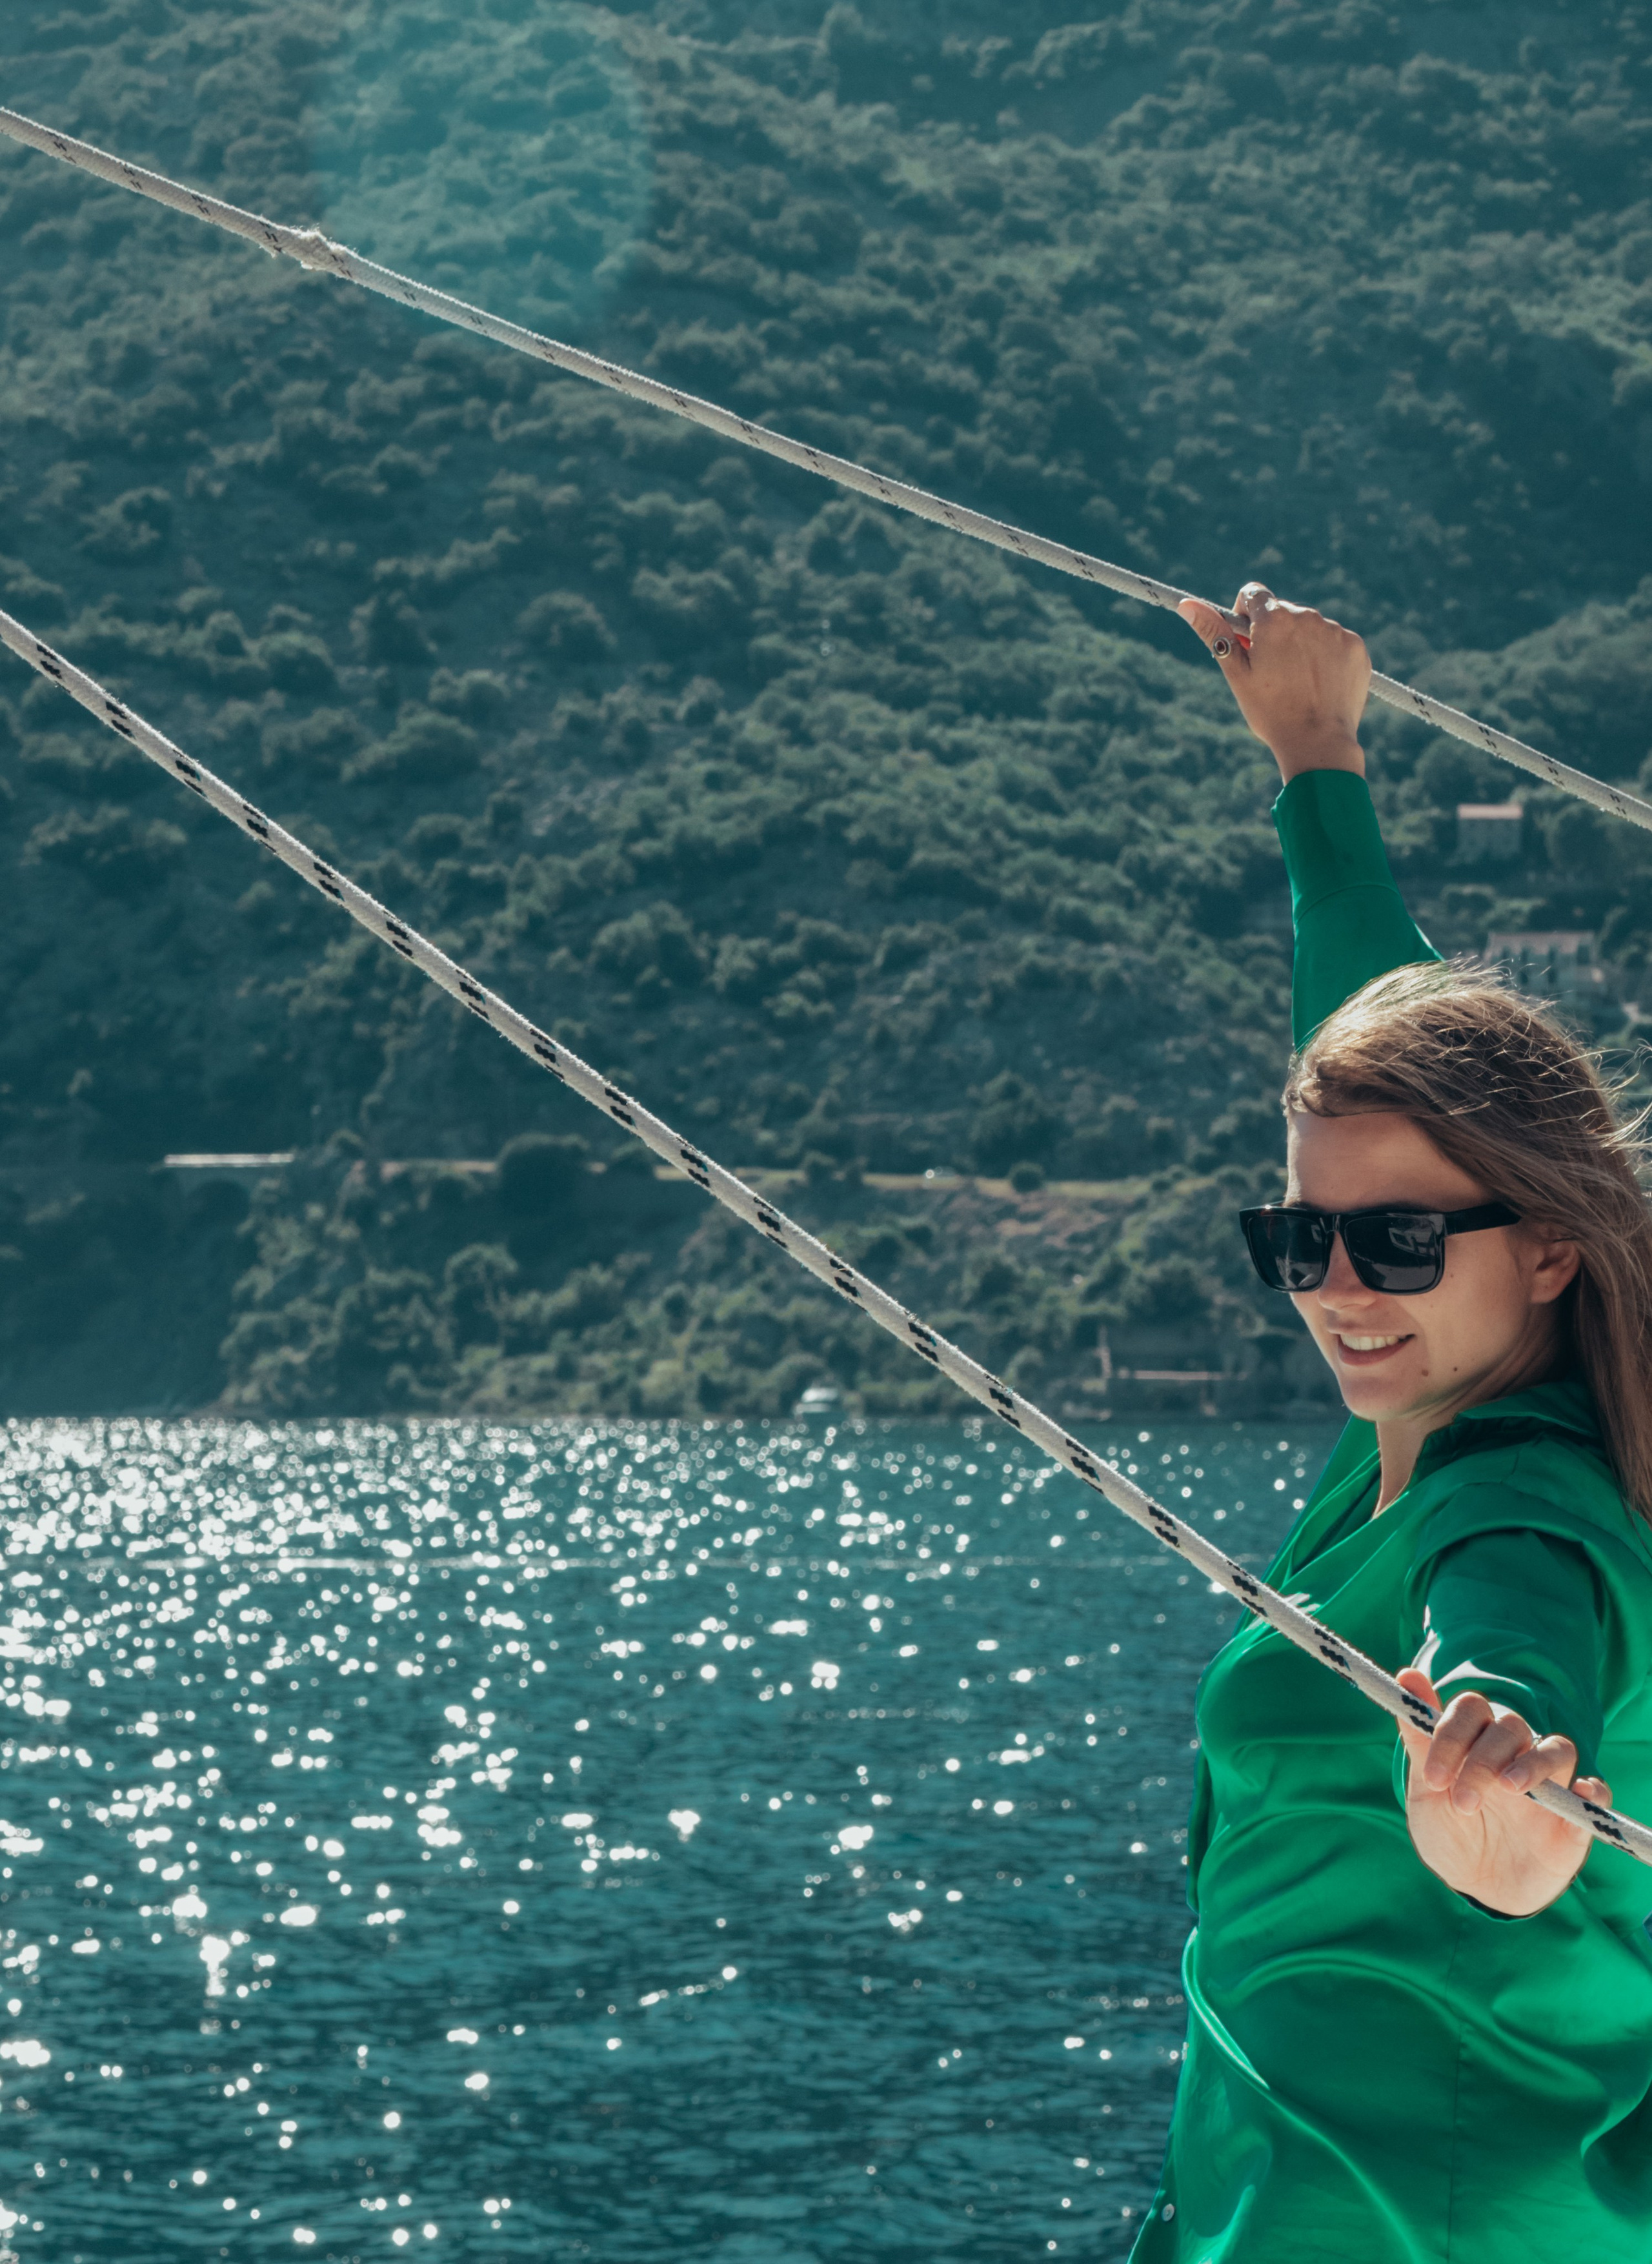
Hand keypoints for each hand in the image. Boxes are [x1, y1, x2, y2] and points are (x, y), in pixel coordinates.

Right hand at [1178, 582, 1370, 781]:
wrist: (1319, 744)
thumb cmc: (1271, 712)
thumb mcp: (1236, 674)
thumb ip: (1214, 633)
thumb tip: (1186, 604)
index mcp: (1274, 619)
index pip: (1253, 593)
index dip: (1245, 616)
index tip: (1248, 642)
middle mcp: (1308, 616)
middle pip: (1281, 611)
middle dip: (1273, 633)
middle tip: (1272, 671)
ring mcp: (1336, 631)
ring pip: (1309, 627)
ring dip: (1300, 644)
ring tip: (1297, 682)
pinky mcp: (1356, 646)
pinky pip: (1334, 641)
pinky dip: (1325, 655)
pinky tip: (1319, 683)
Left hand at [1394, 1667, 1608, 1915]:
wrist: (1477, 1886)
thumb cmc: (1451, 1832)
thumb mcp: (1426, 1791)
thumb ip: (1419, 1737)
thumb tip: (1407, 1675)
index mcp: (1477, 1741)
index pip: (1471, 1709)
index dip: (1451, 1734)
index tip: (1434, 1777)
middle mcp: (1515, 1753)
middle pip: (1510, 1727)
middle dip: (1482, 1759)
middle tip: (1464, 1801)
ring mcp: (1548, 1783)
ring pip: (1556, 1749)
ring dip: (1534, 1763)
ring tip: (1509, 1788)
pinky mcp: (1574, 1816)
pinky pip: (1595, 1792)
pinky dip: (1590, 1791)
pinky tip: (1578, 1794)